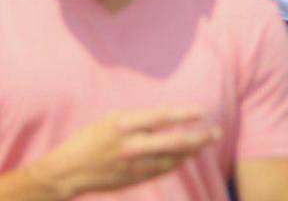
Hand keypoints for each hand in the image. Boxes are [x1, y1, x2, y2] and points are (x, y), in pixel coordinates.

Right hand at [26, 107, 217, 197]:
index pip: (162, 117)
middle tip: (216, 132)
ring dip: (191, 151)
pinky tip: (185, 156)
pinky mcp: (132, 180)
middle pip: (173, 142)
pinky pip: (161, 171)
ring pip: (171, 159)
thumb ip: (140, 119)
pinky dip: (176, 162)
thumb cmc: (90, 138)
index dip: (184, 114)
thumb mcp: (111, 120)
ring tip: (204, 142)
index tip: (203, 112)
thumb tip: (169, 117)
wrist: (67, 171)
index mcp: (123, 125)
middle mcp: (130, 146)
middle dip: (199, 137)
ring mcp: (132, 166)